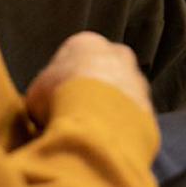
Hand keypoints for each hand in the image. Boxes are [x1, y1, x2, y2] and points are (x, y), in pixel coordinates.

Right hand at [25, 31, 152, 125]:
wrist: (99, 122)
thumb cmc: (59, 99)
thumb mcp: (35, 94)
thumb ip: (42, 95)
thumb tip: (44, 108)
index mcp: (86, 42)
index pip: (72, 58)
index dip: (62, 81)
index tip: (55, 101)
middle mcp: (117, 54)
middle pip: (102, 72)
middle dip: (92, 91)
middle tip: (76, 115)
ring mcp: (137, 80)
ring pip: (121, 94)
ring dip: (110, 110)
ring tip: (92, 134)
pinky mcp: (150, 108)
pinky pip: (133, 118)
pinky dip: (122, 128)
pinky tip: (107, 143)